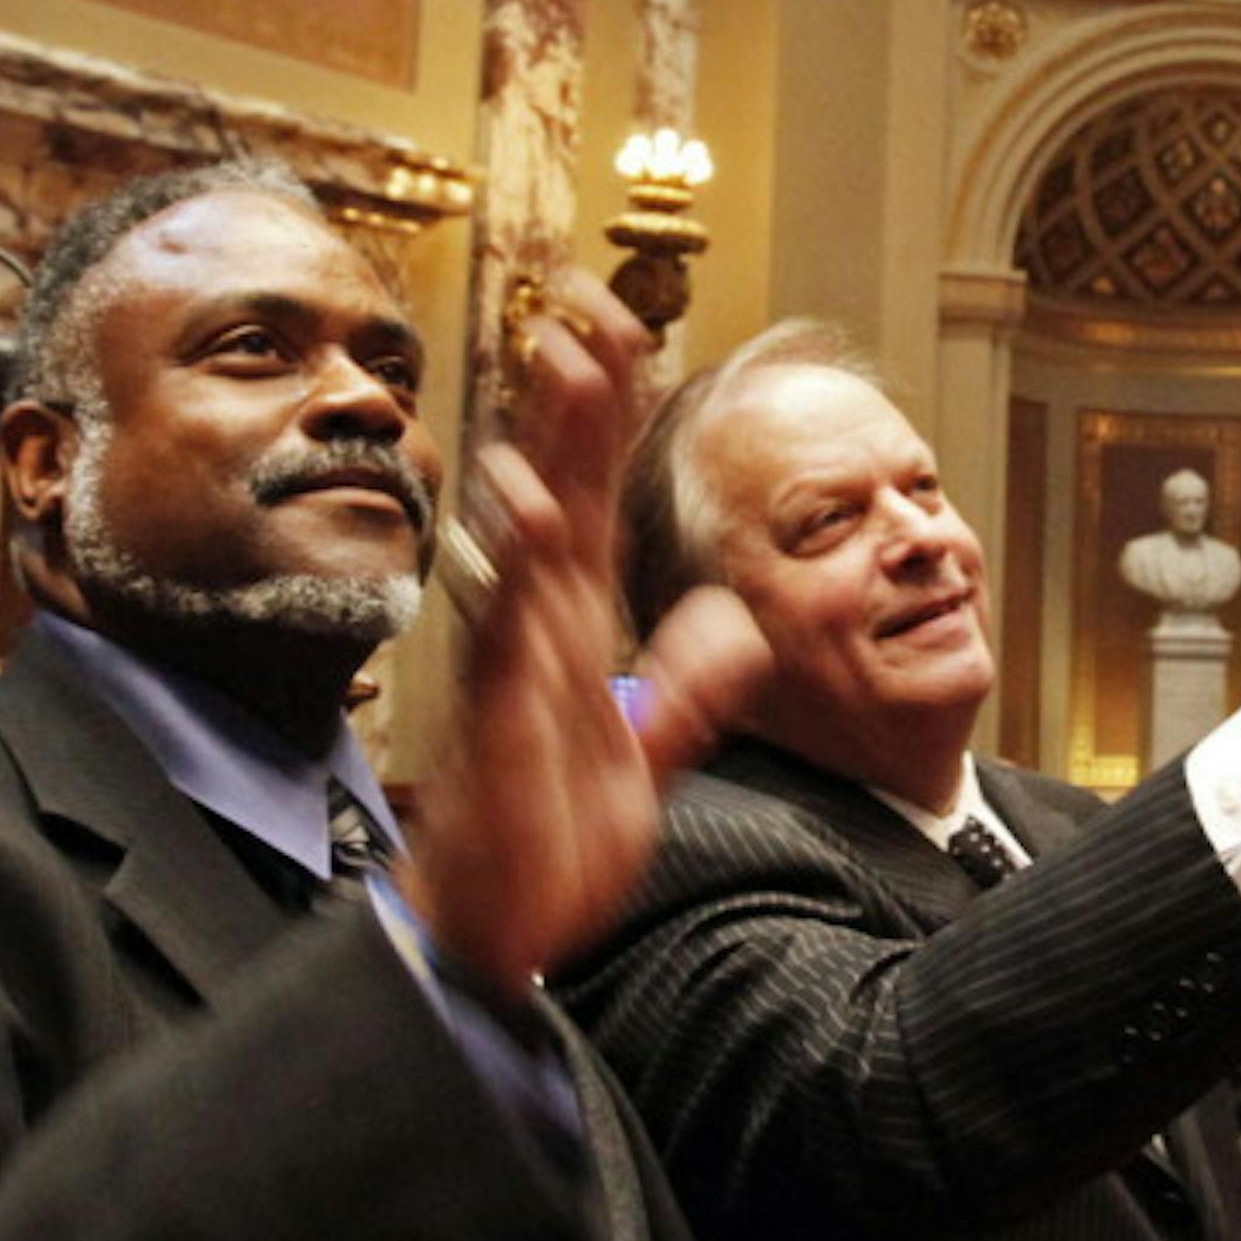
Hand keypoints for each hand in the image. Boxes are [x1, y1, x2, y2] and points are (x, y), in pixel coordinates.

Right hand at [406, 277, 769, 1006]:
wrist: (501, 935)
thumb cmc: (552, 843)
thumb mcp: (647, 754)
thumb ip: (690, 685)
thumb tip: (738, 619)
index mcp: (573, 628)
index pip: (596, 499)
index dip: (609, 420)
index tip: (623, 335)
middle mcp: (539, 628)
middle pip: (561, 491)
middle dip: (576, 398)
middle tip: (589, 305)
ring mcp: (515, 665)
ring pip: (530, 536)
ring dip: (546, 450)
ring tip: (560, 368)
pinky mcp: (504, 718)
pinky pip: (512, 629)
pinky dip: (519, 566)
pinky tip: (531, 506)